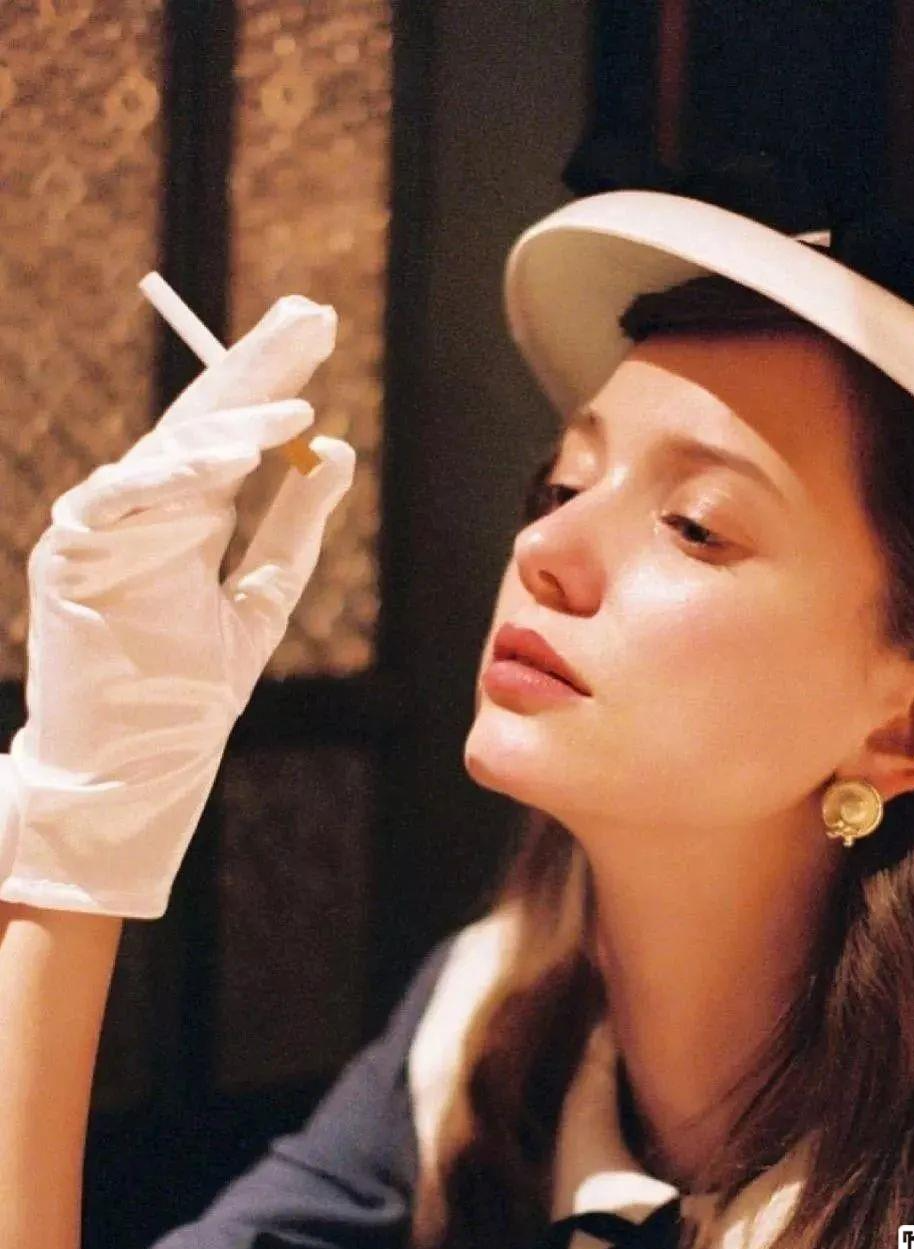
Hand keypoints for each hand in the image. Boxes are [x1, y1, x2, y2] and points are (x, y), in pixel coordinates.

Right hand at [0, 296, 355, 917]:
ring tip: (293, 399)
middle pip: (205, 420)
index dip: (275, 378)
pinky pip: (120, 500)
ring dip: (228, 422)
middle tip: (309, 313)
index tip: (320, 329)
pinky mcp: (71, 557)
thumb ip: (294, 529)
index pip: (235, 431)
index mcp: (188, 516)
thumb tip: (339, 450)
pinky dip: (173, 476)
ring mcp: (104, 527)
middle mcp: (145, 509)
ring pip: (166, 453)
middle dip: (258, 367)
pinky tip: (227, 453)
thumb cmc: (189, 692)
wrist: (132, 767)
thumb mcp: (262, 600)